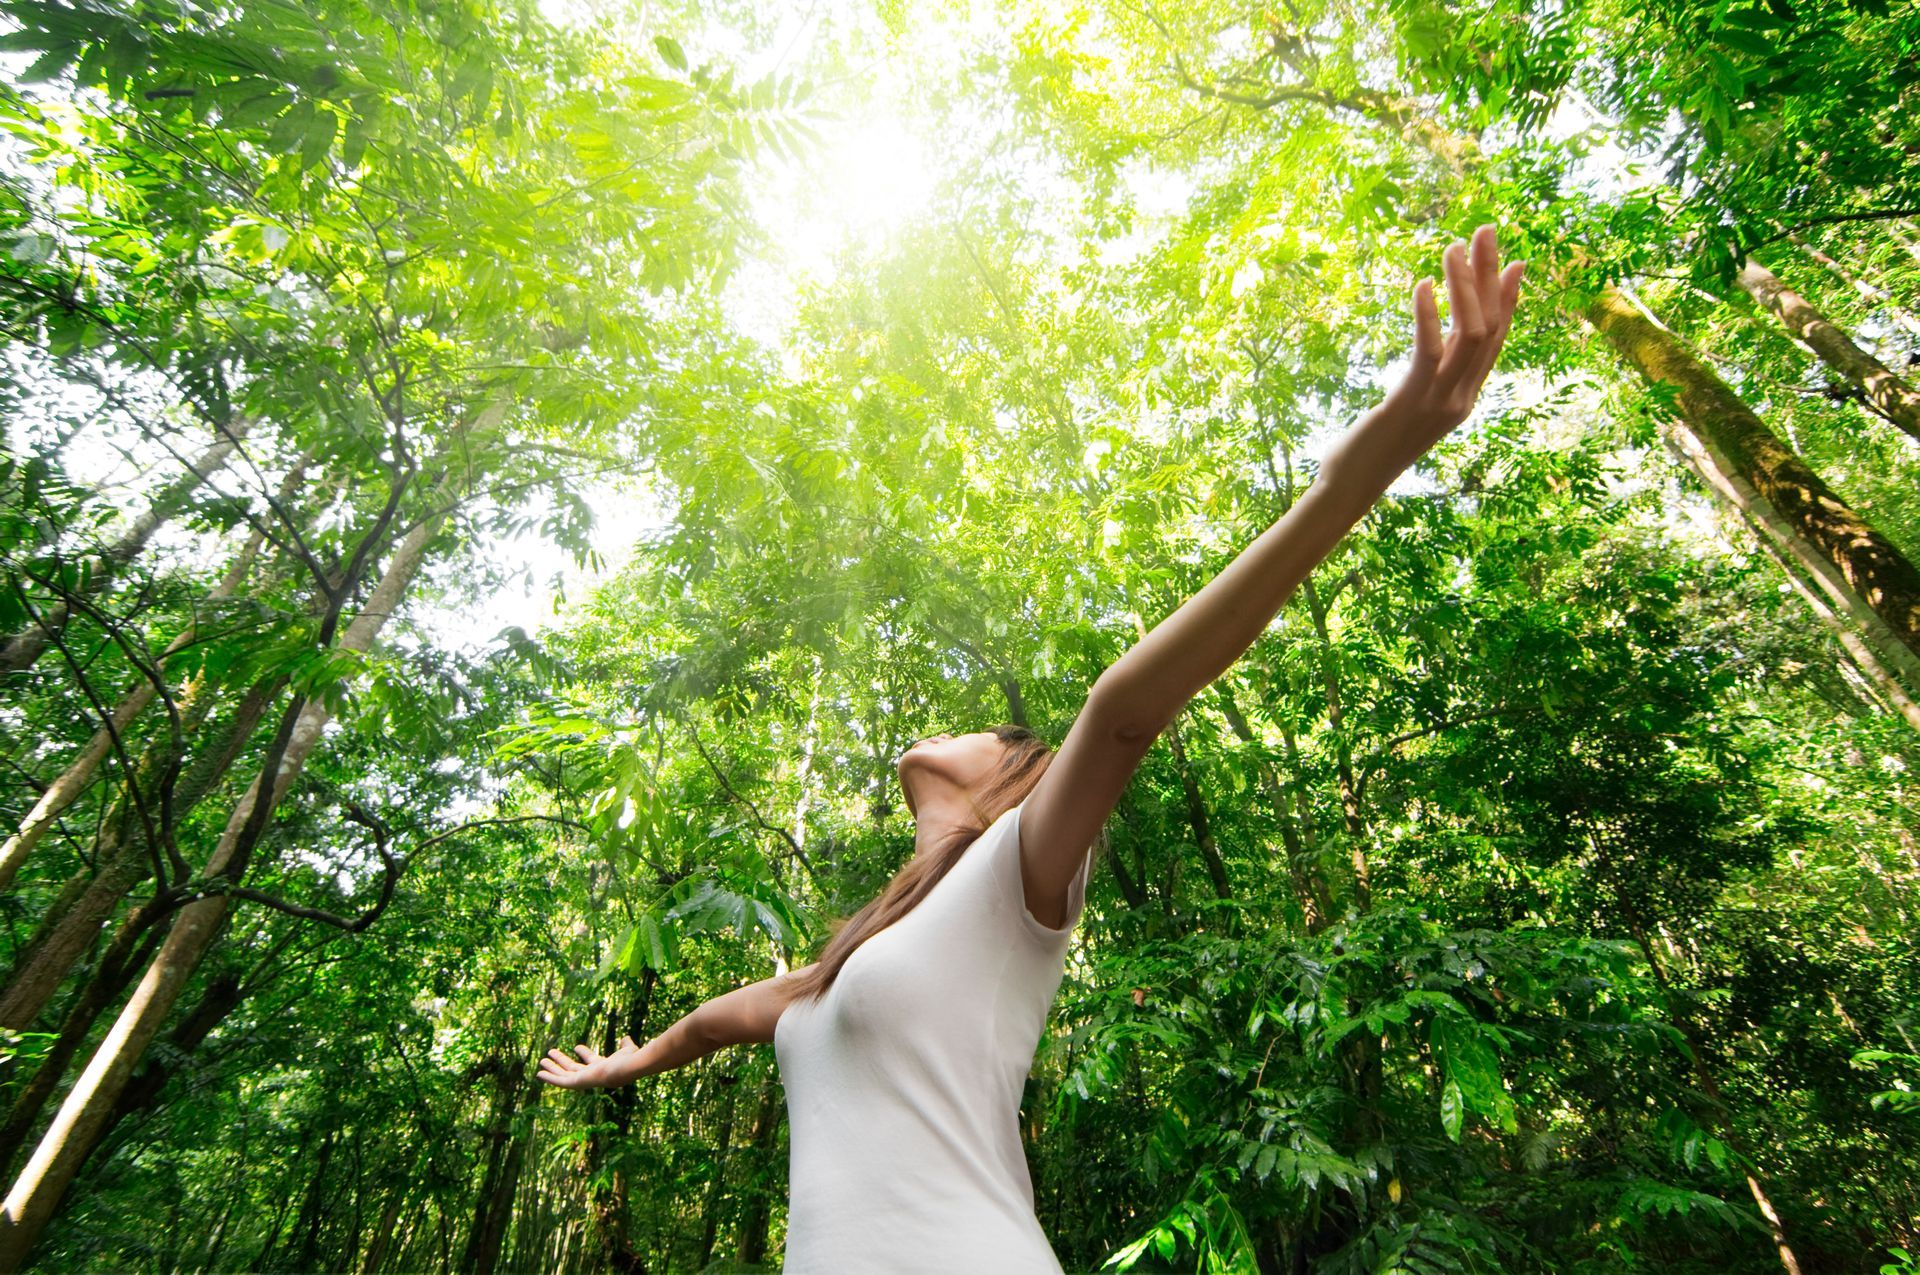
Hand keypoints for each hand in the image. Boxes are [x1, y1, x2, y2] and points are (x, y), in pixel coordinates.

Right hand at [538, 1034, 639, 1090]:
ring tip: (542, 1061)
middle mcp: (592, 1075)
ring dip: (553, 1068)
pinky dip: (550, 1078)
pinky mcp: (577, 1083)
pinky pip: (560, 1082)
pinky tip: (540, 1073)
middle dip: (562, 1061)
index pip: (591, 1060)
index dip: (584, 1053)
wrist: (626, 1069)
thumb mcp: (628, 1050)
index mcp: (603, 1067)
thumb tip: (626, 1038)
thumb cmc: (629, 1060)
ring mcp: (584, 1080)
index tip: (577, 1047)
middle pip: (573, 1068)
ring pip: (564, 1074)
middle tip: (551, 1053)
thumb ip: (626, 1045)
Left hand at [1320, 224, 1523, 487]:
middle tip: (1487, 231)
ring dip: (1464, 286)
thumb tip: (1434, 349)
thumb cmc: (1371, 446)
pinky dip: (1428, 314)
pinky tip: (1420, 284)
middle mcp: (1461, 399)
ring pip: (1470, 334)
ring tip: (1453, 247)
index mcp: (1465, 398)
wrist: (1350, 486)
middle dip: (1490, 276)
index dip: (1508, 300)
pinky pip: (1429, 351)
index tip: (1515, 262)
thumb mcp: (1409, 406)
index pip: (1497, 341)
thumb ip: (1427, 377)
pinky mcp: (1411, 401)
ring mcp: (1440, 402)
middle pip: (1490, 327)